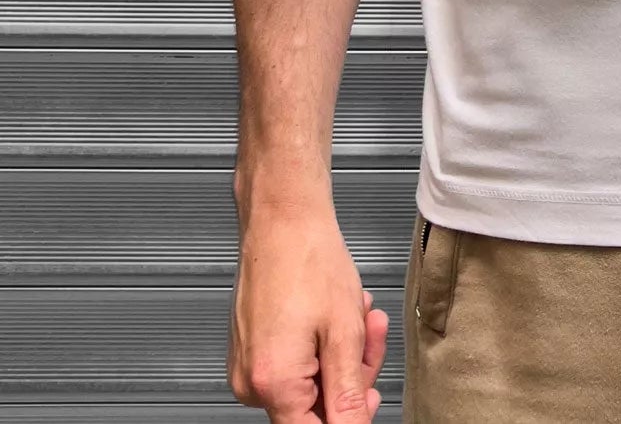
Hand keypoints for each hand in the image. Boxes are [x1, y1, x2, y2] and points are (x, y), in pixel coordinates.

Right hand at [228, 195, 388, 419]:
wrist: (283, 218)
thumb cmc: (309, 261)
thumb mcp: (344, 333)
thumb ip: (348, 393)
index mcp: (273, 384)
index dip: (348, 419)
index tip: (367, 397)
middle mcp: (251, 382)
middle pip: (315, 407)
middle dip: (352, 374)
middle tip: (371, 336)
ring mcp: (249, 365)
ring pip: (310, 382)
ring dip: (341, 353)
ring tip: (354, 312)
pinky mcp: (252, 349)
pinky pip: (295, 363)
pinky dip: (322, 343)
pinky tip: (334, 313)